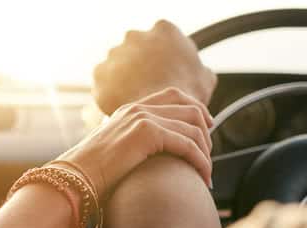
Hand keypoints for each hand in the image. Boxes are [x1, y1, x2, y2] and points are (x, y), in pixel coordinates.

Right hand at [55, 87, 212, 197]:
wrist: (74, 179)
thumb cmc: (91, 174)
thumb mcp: (114, 152)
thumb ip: (132, 145)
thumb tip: (145, 157)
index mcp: (130, 109)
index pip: (174, 96)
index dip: (196, 109)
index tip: (207, 129)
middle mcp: (138, 108)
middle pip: (190, 108)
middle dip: (206, 132)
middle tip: (208, 156)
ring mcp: (142, 118)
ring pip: (193, 127)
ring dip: (205, 152)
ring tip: (206, 173)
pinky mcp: (147, 133)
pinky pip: (187, 144)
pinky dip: (200, 161)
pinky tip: (203, 176)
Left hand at [93, 20, 216, 114]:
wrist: (163, 117)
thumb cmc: (187, 97)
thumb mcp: (205, 80)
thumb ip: (200, 71)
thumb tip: (201, 75)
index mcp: (164, 30)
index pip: (161, 40)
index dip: (163, 61)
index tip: (163, 75)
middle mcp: (137, 36)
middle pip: (136, 51)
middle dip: (140, 67)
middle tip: (148, 87)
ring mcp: (115, 53)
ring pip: (118, 66)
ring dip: (124, 79)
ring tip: (135, 99)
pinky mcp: (100, 73)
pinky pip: (105, 84)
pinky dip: (111, 94)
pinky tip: (123, 105)